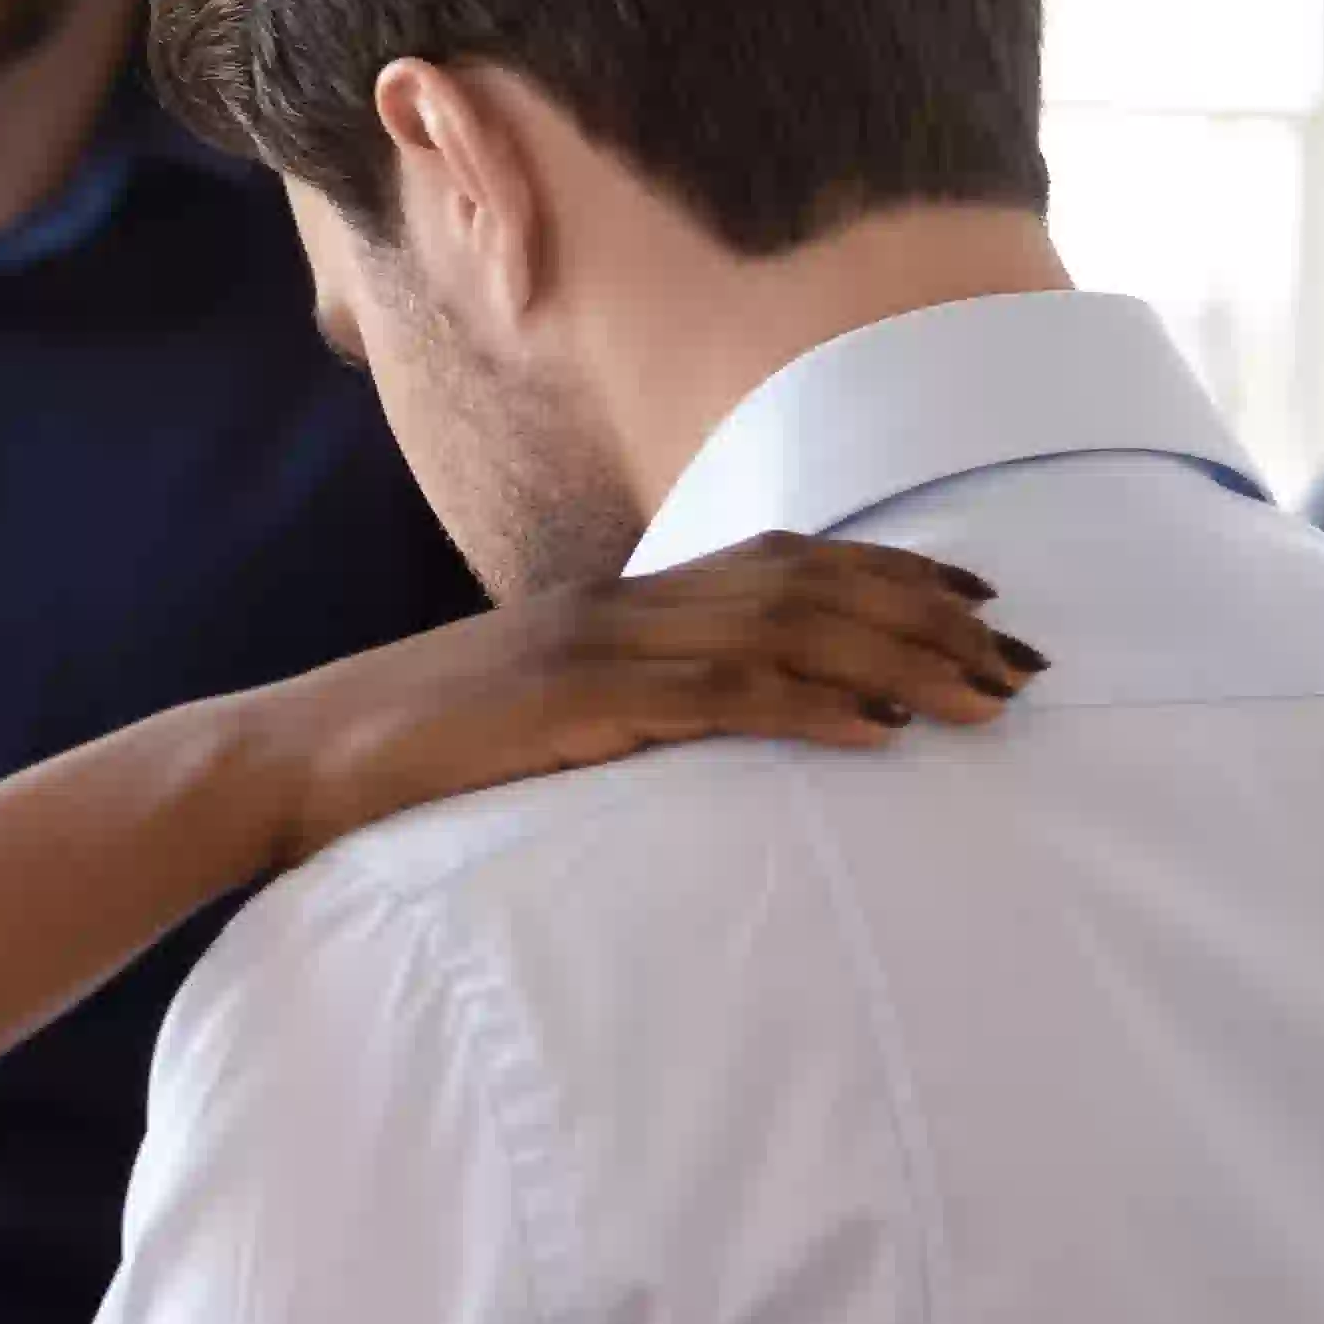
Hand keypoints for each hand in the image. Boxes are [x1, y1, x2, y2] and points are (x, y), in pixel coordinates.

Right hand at [224, 533, 1030, 872]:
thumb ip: (615, 706)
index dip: (888, 569)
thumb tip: (693, 728)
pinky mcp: (579, 705)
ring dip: (902, 659)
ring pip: (783, 632)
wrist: (296, 764)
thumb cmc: (408, 759)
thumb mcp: (529, 718)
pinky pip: (718, 700)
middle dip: (929, 615)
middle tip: (1028, 657)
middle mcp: (621, 607)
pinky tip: (883, 728)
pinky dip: (812, 706)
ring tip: (991, 694)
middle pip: (806, 585)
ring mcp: (600, 649)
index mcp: (614, 604)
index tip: (980, 593)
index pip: (778, 559)